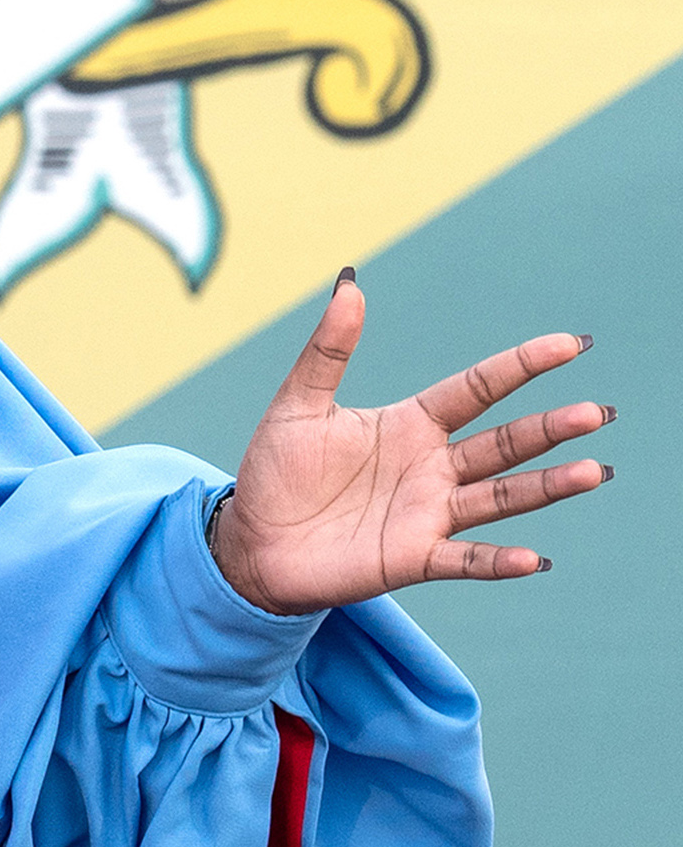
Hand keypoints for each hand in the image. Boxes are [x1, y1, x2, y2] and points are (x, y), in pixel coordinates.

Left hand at [212, 270, 615, 615]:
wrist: (249, 539)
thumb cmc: (276, 471)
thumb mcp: (298, 404)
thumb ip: (327, 350)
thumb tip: (349, 285)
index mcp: (410, 424)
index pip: (477, 389)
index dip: (521, 366)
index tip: (570, 344)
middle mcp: (431, 467)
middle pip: (502, 443)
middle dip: (550, 428)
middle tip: (598, 412)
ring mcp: (427, 513)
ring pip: (499, 497)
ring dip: (546, 487)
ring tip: (594, 472)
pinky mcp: (411, 558)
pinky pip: (463, 559)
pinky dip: (497, 561)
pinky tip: (532, 558)